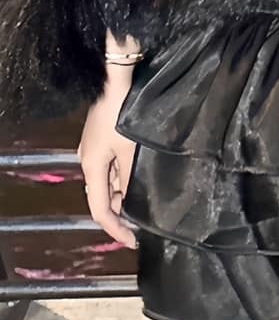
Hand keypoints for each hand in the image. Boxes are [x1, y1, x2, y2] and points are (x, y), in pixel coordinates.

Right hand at [78, 73, 138, 249]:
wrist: (116, 77)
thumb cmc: (123, 114)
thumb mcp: (131, 150)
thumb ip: (130, 178)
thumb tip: (133, 204)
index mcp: (91, 167)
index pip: (98, 209)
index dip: (115, 229)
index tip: (133, 241)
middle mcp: (89, 160)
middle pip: (102, 196)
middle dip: (121, 211)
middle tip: (144, 222)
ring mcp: (96, 148)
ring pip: (109, 181)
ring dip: (124, 193)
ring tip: (148, 201)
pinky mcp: (104, 137)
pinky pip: (113, 165)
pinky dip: (125, 176)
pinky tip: (142, 175)